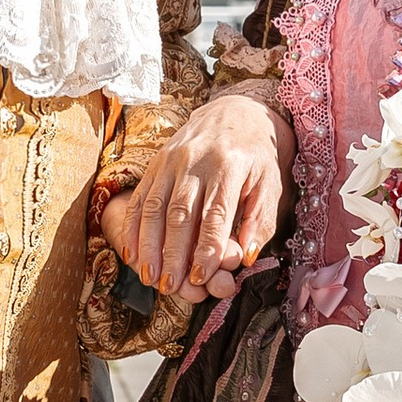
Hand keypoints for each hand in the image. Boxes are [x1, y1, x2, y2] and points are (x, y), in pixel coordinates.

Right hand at [100, 92, 294, 302]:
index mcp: (229, 165)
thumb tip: (245, 257)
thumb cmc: (256, 157)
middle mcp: (196, 160)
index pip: (215, 213)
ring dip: (149, 245)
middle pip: (180, 213)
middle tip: (170, 286)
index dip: (206, 248)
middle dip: (173, 254)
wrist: (234, 114)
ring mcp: (171, 160)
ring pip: (154, 207)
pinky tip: (132, 254)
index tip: (200, 278)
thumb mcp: (269, 185)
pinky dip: (133, 228)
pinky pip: (140, 197)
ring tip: (149, 277)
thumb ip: (259, 222)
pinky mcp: (156, 163)